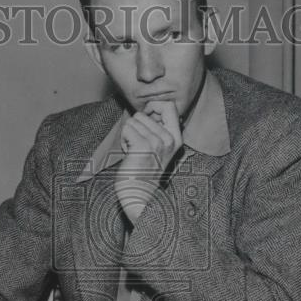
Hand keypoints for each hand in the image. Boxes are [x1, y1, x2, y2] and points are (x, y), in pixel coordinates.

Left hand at [116, 100, 182, 222]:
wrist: (139, 194)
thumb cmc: (144, 170)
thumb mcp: (159, 148)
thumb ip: (159, 129)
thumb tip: (150, 109)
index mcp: (176, 138)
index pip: (169, 106)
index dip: (153, 107)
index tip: (145, 119)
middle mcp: (169, 139)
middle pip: (144, 114)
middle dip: (135, 127)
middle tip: (138, 145)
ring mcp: (157, 142)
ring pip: (133, 121)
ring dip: (128, 134)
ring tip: (134, 150)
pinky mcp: (144, 145)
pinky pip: (127, 128)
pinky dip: (123, 139)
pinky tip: (129, 152)